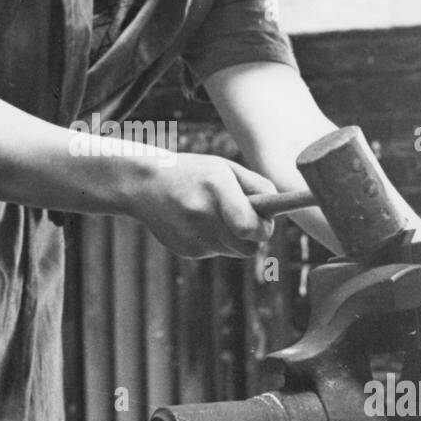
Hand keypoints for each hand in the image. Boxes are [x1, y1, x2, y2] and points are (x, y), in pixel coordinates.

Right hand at [129, 154, 275, 258]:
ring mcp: (192, 236)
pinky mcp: (186, 251)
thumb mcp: (224, 168)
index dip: (264, 228)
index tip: (265, 221)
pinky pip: (216, 251)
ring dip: (235, 238)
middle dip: (253, 236)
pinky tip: (198, 222)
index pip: (250, 227)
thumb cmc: (193, 173)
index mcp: (216, 188)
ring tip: (218, 216)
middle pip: (248, 247)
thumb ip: (256, 186)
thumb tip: (277, 206)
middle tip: (247, 219)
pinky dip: (215, 240)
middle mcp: (202, 214)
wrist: (143, 185)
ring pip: (234, 251)